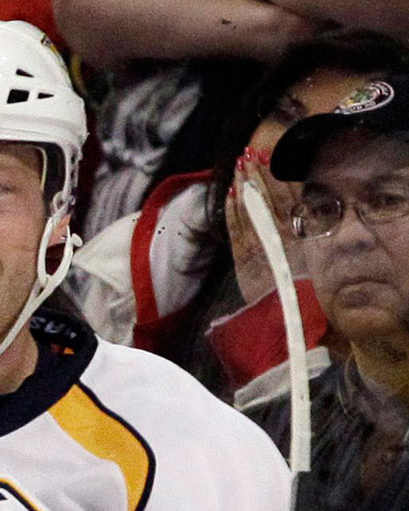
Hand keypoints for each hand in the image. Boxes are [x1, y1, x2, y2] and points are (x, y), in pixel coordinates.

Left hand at [225, 146, 307, 303]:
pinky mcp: (244, 262)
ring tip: (237, 166)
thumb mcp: (318, 257)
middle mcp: (282, 237)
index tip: (267, 155)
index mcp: (302, 233)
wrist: (299, 321)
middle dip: (256, 175)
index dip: (275, 175)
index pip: (287, 197)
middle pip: (266, 199)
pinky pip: (236, 231)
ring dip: (243, 187)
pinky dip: (232, 212)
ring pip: (249, 211)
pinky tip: (229, 195)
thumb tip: (311, 204)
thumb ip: (311, 231)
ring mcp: (261, 248)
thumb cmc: (313, 291)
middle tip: (248, 153)